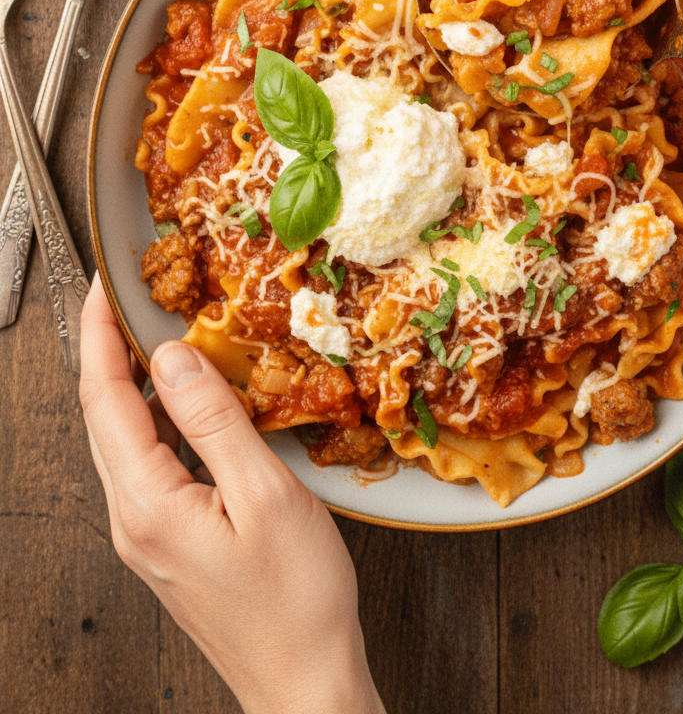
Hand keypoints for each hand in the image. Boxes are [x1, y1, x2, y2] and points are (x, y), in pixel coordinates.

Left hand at [79, 275, 385, 713]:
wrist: (304, 682)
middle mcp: (132, 519)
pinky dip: (162, 420)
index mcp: (147, 504)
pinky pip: (150, 464)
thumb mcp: (265, 495)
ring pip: (126, 440)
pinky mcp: (168, 542)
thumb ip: (214, 420)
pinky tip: (194, 406)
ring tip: (163, 337)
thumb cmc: (296, 601)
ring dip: (136, 383)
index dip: (103, 333)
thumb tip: (175, 357)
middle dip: (112, 349)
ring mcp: (146, 534)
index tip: (106, 285)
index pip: (104, 398)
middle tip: (132, 298)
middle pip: (104, 415)